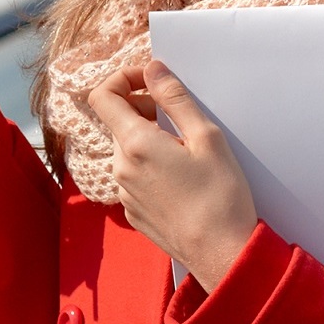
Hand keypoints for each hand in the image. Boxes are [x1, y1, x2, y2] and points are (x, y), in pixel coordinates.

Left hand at [83, 61, 259, 290]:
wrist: (221, 254)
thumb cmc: (220, 195)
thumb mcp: (206, 136)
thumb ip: (174, 98)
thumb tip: (152, 69)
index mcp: (135, 144)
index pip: (102, 96)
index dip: (123, 78)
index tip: (151, 81)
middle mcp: (120, 168)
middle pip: (117, 122)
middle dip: (142, 109)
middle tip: (178, 117)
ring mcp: (124, 193)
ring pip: (126, 150)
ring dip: (148, 139)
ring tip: (185, 151)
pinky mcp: (133, 212)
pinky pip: (133, 177)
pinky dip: (150, 166)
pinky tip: (181, 178)